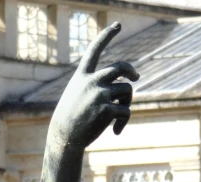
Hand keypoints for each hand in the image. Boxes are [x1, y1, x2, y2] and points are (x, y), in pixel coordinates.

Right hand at [52, 22, 138, 146]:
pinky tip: (115, 131)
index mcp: (82, 75)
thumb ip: (96, 85)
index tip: (117, 25)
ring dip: (126, 101)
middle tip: (135, 78)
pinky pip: (126, 111)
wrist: (64, 136)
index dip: (106, 36)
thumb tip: (124, 86)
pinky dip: (123, 121)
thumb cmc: (71, 117)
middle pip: (121, 67)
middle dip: (131, 71)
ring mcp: (100, 94)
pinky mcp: (108, 109)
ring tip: (117, 115)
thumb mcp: (78, 94)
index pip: (95, 50)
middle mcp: (92, 80)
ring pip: (127, 90)